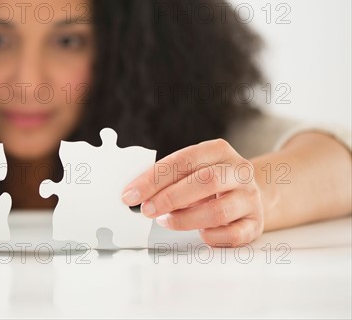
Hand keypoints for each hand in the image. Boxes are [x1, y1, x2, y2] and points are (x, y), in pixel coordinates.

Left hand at [121, 138, 263, 246]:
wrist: (248, 192)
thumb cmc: (210, 182)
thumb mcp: (193, 170)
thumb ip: (169, 178)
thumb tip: (136, 195)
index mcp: (218, 151)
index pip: (183, 160)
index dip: (154, 178)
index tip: (131, 194)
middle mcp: (239, 171)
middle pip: (205, 182)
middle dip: (170, 197)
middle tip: (146, 210)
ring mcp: (250, 198)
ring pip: (219, 211)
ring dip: (186, 219)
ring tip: (165, 221)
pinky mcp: (256, 223)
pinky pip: (233, 234)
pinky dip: (212, 236)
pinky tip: (199, 234)